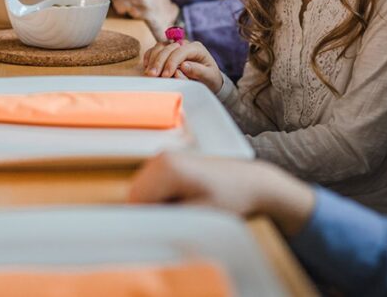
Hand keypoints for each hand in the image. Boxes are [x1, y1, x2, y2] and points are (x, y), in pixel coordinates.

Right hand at [128, 153, 316, 237]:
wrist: (252, 183)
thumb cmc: (231, 199)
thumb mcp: (198, 216)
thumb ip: (166, 221)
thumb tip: (142, 228)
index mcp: (166, 168)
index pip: (135, 203)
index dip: (147, 221)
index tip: (167, 229)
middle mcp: (160, 157)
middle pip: (135, 196)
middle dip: (152, 212)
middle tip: (181, 218)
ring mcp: (163, 157)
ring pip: (142, 193)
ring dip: (157, 206)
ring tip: (186, 208)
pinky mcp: (169, 161)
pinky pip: (152, 187)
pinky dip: (162, 198)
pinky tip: (185, 200)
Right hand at [143, 40, 222, 91]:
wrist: (207, 79)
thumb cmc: (209, 78)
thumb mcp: (209, 76)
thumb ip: (197, 71)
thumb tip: (183, 66)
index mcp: (196, 48)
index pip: (180, 51)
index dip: (172, 62)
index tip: (166, 75)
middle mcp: (184, 44)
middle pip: (167, 47)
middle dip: (159, 61)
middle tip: (154, 75)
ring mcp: (174, 47)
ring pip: (159, 47)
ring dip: (152, 60)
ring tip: (149, 74)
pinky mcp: (167, 52)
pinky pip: (154, 51)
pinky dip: (149, 57)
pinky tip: (147, 67)